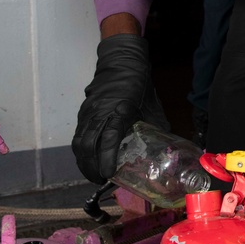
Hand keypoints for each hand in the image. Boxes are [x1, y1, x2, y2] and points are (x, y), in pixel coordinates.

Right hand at [72, 34, 167, 183]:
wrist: (121, 63)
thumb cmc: (139, 85)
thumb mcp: (153, 107)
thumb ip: (157, 128)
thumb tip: (167, 150)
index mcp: (119, 111)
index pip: (108, 139)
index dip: (106, 158)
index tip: (108, 174)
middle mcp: (99, 113)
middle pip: (87, 146)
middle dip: (91, 167)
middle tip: (100, 180)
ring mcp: (88, 113)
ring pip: (79, 142)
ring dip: (83, 162)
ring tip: (92, 174)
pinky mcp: (83, 113)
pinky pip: (78, 135)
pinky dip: (81, 151)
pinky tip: (88, 160)